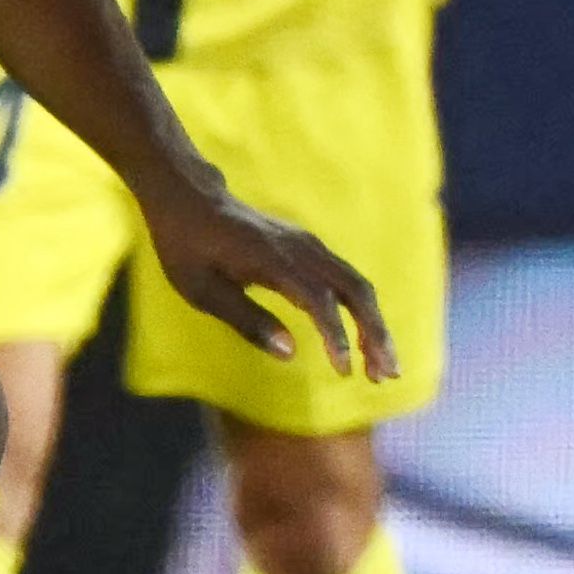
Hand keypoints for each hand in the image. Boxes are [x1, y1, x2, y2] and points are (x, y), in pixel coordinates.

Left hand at [143, 185, 397, 380]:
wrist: (191, 197)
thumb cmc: (186, 246)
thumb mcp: (201, 290)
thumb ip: (246, 320)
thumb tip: (290, 353)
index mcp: (272, 260)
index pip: (319, 300)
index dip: (336, 336)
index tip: (344, 370)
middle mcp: (300, 249)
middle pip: (355, 290)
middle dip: (375, 334)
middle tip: (386, 375)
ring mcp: (308, 245)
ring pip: (357, 284)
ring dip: (375, 325)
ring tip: (382, 367)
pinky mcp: (309, 247)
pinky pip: (346, 278)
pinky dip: (362, 309)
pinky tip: (363, 338)